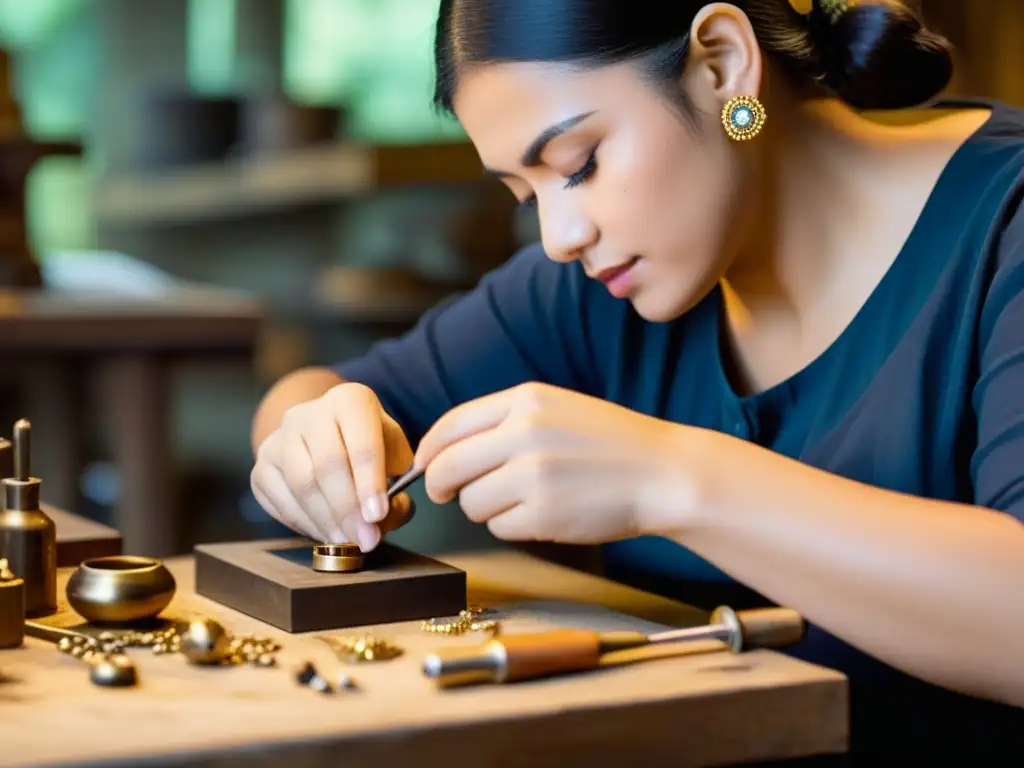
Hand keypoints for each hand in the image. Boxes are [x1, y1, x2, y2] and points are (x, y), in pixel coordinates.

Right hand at [250, 382, 414, 549]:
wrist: (325, 436)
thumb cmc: (367, 448)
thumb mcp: (393, 457)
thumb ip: (397, 488)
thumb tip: (382, 521)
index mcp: (350, 401)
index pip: (361, 442)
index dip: (369, 482)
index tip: (378, 515)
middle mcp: (308, 413)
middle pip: (327, 465)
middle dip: (349, 509)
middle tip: (366, 540)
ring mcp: (279, 438)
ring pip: (301, 485)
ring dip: (327, 521)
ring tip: (348, 541)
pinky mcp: (261, 466)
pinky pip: (280, 501)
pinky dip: (306, 524)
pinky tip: (326, 534)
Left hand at [414, 382, 701, 543]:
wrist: (663, 472)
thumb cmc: (609, 444)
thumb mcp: (557, 409)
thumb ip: (504, 422)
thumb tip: (444, 450)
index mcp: (525, 400)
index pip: (450, 425)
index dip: (428, 450)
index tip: (424, 465)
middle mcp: (524, 433)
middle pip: (447, 467)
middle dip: (439, 485)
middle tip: (446, 493)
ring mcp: (533, 475)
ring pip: (471, 502)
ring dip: (485, 507)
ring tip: (523, 499)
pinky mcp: (543, 514)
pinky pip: (499, 527)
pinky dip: (513, 526)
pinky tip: (544, 514)